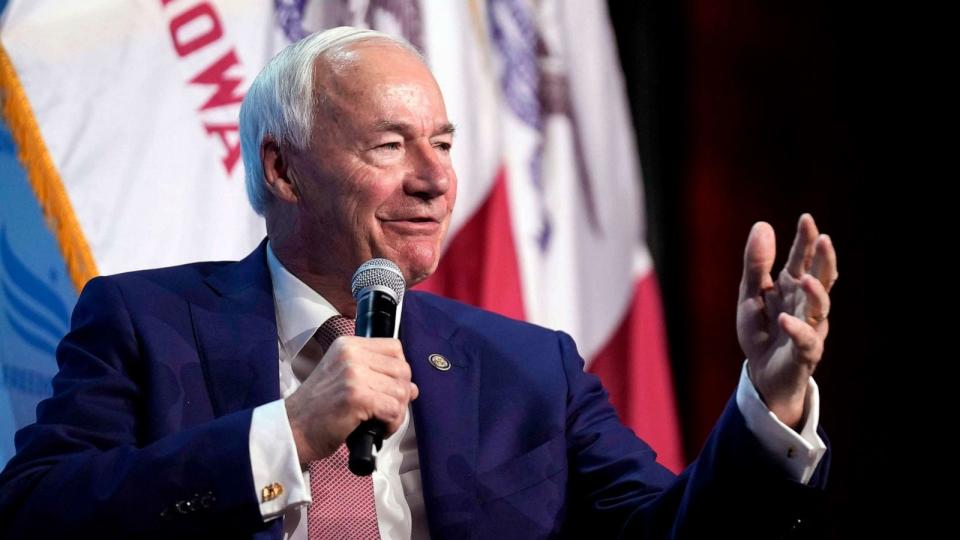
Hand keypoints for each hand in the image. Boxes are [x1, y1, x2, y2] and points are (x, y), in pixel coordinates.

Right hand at [285, 336, 418, 463]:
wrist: (293, 429)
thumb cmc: (318, 409)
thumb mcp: (343, 378)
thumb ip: (376, 376)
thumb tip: (413, 388)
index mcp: (348, 345)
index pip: (394, 348)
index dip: (398, 371)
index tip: (388, 388)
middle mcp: (351, 354)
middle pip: (402, 369)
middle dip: (401, 394)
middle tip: (386, 410)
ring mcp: (353, 374)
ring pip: (402, 390)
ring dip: (397, 412)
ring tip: (381, 422)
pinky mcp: (356, 397)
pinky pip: (393, 409)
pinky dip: (391, 424)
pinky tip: (377, 429)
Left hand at [738, 213, 837, 429]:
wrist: (761, 374)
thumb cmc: (761, 330)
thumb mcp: (750, 293)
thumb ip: (756, 264)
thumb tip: (763, 225)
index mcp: (792, 287)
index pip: (802, 259)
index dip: (805, 240)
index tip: (806, 218)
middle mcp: (805, 304)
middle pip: (820, 278)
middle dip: (823, 260)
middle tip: (824, 239)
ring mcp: (809, 327)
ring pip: (819, 308)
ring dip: (815, 293)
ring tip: (806, 278)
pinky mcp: (804, 352)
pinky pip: (805, 340)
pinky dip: (796, 329)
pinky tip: (784, 319)